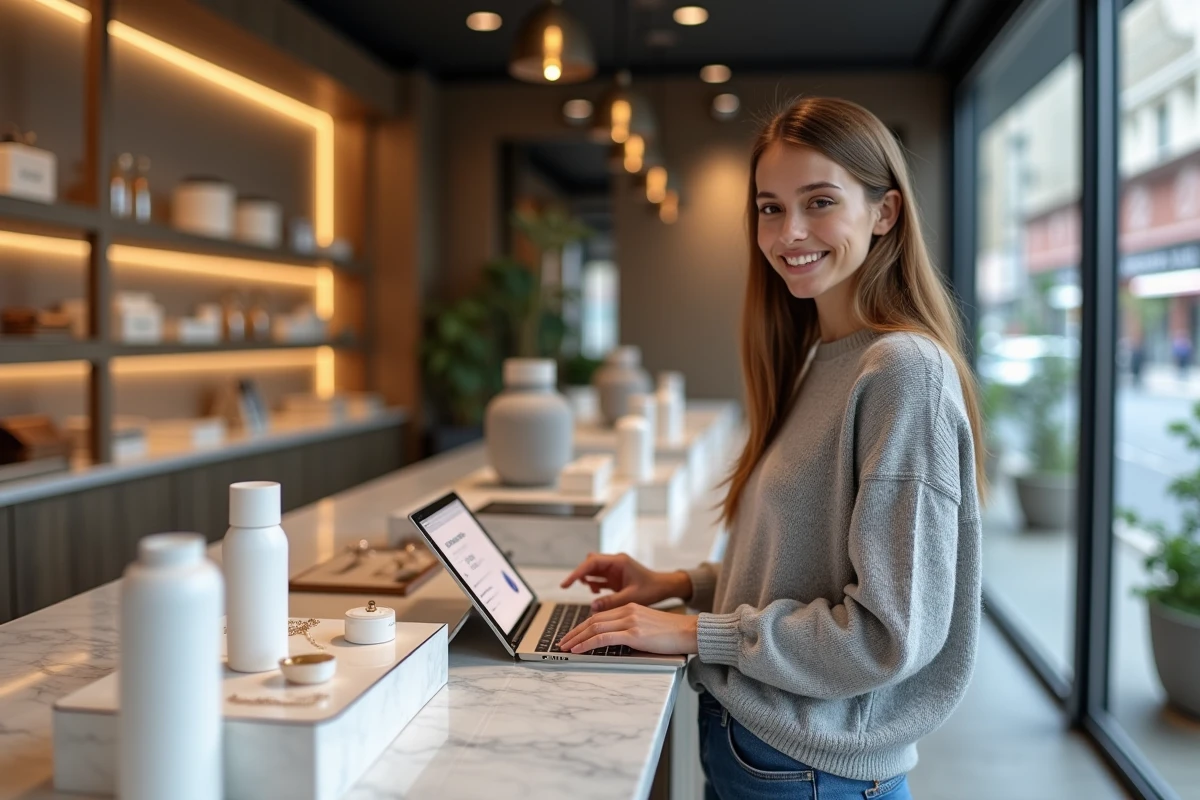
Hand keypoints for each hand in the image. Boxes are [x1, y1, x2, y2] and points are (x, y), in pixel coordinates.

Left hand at [558, 604, 698, 654]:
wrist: (689, 632)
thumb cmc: (672, 633)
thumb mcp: (646, 626)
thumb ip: (630, 629)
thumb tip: (614, 641)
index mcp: (630, 607)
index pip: (599, 616)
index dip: (583, 626)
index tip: (572, 635)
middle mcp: (628, 611)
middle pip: (593, 620)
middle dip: (575, 632)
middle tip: (562, 642)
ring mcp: (630, 621)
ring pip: (594, 627)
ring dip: (577, 638)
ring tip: (565, 647)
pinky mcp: (634, 633)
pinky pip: (603, 638)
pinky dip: (587, 643)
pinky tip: (578, 650)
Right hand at [560, 553, 691, 611]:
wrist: (664, 588)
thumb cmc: (652, 589)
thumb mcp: (631, 597)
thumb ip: (612, 601)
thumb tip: (592, 606)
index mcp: (619, 562)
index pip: (592, 563)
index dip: (577, 572)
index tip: (567, 583)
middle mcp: (615, 563)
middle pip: (590, 564)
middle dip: (579, 574)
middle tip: (568, 586)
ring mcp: (614, 569)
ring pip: (593, 570)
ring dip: (587, 579)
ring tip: (592, 591)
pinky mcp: (615, 577)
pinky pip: (598, 577)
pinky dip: (594, 584)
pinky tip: (597, 593)